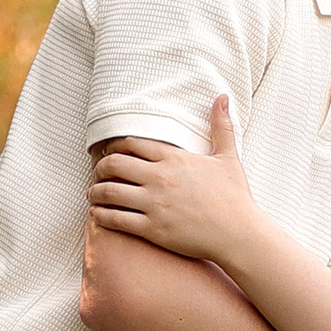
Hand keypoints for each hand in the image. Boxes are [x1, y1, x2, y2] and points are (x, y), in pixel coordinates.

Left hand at [87, 95, 263, 263]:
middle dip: (100, 167)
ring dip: (95, 192)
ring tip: (92, 194)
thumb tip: (222, 97)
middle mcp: (160, 178)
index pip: (131, 144)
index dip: (114, 147)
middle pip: (115, 164)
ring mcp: (154, 204)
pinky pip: (116, 219)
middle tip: (98, 172)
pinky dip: (101, 216)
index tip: (110, 152)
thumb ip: (221, 126)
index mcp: (174, 158)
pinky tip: (97, 215)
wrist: (238, 234)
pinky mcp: (153, 229)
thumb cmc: (234, 197)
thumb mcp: (228, 157)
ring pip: (110, 192)